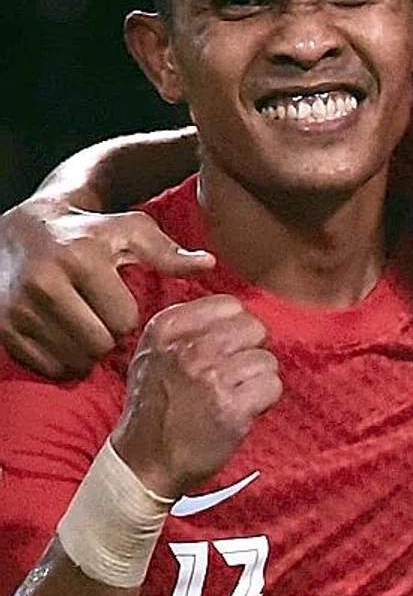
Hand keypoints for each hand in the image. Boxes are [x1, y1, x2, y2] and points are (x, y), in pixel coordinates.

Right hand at [0, 202, 213, 379]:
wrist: (20, 230)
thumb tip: (208, 264)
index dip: (129, 319)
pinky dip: (60, 360)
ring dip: (86, 353)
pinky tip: (64, 339)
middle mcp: (44, 282)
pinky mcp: (2, 326)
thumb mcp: (130, 231)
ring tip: (86, 330)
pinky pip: (46, 366)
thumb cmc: (87, 231)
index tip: (120, 306)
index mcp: (81, 258)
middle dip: (109, 339)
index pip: (123, 321)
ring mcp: (18, 306)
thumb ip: (168, 252)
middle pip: (98, 345)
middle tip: (104, 323)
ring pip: (73, 359)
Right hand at [111, 297, 280, 498]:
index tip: (225, 348)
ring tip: (234, 395)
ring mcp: (212, 377)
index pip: (228, 304)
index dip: (235, 327)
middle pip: (254, 328)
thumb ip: (188, 329)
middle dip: (250, 352)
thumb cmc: (155, 408)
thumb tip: (235, 312)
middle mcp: (189, 349)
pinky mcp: (232, 407)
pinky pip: (273, 386)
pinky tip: (243, 410)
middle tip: (233, 375)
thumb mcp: (153, 355)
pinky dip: (265, 400)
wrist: (146, 460)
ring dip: (257, 379)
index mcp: (166, 330)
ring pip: (266, 359)